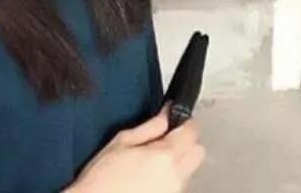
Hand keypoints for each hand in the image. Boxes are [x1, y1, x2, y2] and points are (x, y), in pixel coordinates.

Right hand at [65, 103, 204, 192]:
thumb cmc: (103, 178)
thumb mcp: (122, 141)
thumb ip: (150, 127)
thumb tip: (166, 115)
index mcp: (164, 157)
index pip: (192, 132)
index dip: (185, 121)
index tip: (176, 118)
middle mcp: (175, 177)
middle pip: (198, 151)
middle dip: (186, 141)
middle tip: (167, 137)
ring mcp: (174, 192)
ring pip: (189, 169)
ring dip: (178, 160)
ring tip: (152, 160)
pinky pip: (179, 183)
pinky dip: (170, 176)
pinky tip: (150, 175)